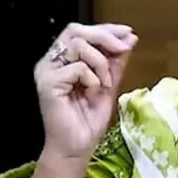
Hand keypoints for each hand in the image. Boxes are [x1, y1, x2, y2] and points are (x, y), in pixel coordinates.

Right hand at [34, 23, 137, 160]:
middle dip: (105, 36)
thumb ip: (116, 61)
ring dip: (100, 61)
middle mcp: (51, 62)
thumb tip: (130, 37)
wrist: (77, 147)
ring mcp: (47, 71)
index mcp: (62, 60)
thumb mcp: (109, 83)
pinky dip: (92, 77)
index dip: (105, 29)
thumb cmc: (88, 119)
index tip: (128, 34)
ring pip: (77, 44)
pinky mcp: (48, 83)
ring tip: (105, 82)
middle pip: (76, 30)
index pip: (81, 31)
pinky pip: (77, 67)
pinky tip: (94, 91)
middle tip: (124, 48)